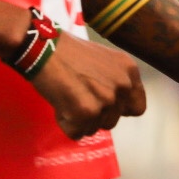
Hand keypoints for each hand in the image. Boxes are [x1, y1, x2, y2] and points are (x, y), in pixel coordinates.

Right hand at [30, 33, 145, 138]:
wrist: (42, 46)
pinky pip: (77, 133)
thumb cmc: (66, 50)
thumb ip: (114, 80)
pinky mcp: (86, 113)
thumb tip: (114, 103)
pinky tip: (60, 102)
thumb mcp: (103, 59)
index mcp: (128, 71)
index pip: (137, 107)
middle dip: (94, 114)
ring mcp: (105, 100)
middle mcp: (122, 86)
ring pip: (94, 128)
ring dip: (80, 119)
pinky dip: (66, 123)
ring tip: (67, 96)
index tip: (104, 104)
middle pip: (112, 120)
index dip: (119, 109)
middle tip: (77, 95)